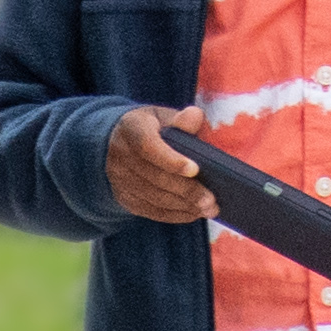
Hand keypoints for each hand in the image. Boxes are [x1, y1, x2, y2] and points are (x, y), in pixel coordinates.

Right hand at [107, 101, 219, 225]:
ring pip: (154, 198)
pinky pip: (151, 211)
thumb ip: (181, 119)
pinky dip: (175, 214)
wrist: (119, 142)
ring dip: (184, 206)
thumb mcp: (164, 116)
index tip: (195, 169)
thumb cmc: (153, 127)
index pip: (148, 147)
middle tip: (211, 199)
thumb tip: (195, 116)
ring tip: (209, 209)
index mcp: (131, 128)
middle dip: (185, 190)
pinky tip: (194, 213)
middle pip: (155, 177)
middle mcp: (120, 155)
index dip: (171, 160)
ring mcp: (120, 180)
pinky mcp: (125, 198)